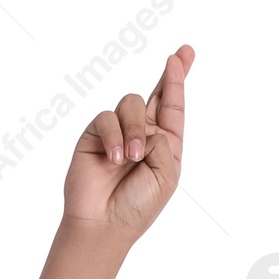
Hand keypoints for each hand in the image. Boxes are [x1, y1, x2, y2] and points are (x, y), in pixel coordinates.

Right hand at [62, 44, 194, 244]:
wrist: (104, 223)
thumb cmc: (138, 205)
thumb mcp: (166, 176)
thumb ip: (163, 143)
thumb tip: (146, 124)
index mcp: (164, 144)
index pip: (172, 107)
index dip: (178, 81)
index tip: (184, 54)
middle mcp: (142, 134)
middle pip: (154, 94)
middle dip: (170, 74)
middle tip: (176, 57)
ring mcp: (118, 132)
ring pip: (130, 104)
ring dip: (134, 130)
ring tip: (132, 158)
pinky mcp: (95, 134)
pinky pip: (107, 118)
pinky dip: (114, 136)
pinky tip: (115, 159)